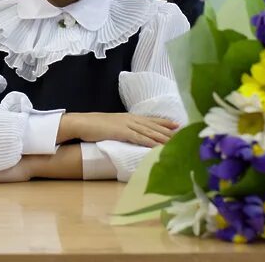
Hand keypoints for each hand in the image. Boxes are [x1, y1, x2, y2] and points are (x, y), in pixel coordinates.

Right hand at [58, 113, 178, 147]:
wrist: (81, 123)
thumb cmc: (93, 126)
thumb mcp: (111, 126)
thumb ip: (121, 128)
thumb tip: (127, 134)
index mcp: (128, 117)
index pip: (150, 119)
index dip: (164, 122)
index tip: (177, 125)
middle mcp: (130, 119)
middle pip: (154, 125)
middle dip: (169, 130)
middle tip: (184, 134)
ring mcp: (127, 125)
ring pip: (150, 131)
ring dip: (164, 137)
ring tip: (176, 142)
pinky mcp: (122, 132)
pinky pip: (140, 138)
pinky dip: (151, 142)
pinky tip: (159, 146)